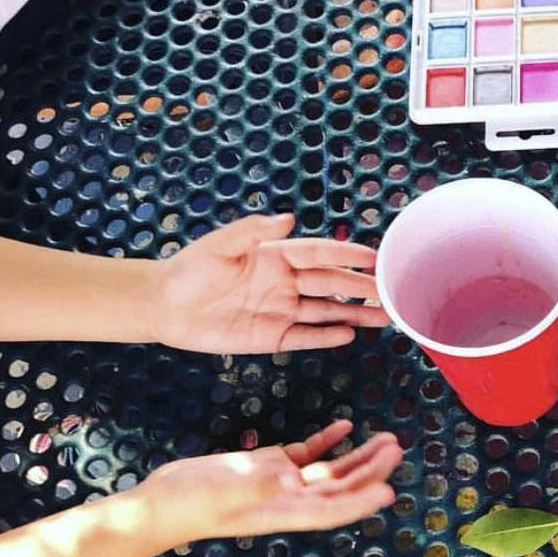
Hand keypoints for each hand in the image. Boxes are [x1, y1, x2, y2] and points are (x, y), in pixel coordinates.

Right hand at [141, 420, 401, 541]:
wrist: (161, 502)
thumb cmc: (189, 503)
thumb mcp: (226, 490)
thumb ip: (260, 484)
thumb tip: (295, 477)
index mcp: (284, 510)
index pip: (332, 509)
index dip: (361, 502)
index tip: (389, 491)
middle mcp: (289, 499)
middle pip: (341, 487)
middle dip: (371, 470)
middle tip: (395, 448)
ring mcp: (280, 481)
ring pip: (330, 470)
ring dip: (359, 457)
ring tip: (386, 440)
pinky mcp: (267, 465)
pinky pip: (306, 453)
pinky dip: (327, 441)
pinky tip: (345, 427)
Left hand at [155, 213, 389, 353]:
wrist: (164, 307)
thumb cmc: (188, 271)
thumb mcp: (219, 246)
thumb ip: (253, 231)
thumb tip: (288, 220)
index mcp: (274, 256)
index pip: (319, 253)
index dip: (347, 254)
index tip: (374, 256)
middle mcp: (284, 282)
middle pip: (331, 284)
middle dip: (362, 287)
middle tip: (393, 291)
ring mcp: (281, 310)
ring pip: (327, 311)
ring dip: (355, 313)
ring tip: (385, 316)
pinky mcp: (272, 336)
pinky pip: (306, 336)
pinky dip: (328, 336)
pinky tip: (350, 334)